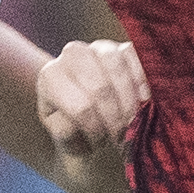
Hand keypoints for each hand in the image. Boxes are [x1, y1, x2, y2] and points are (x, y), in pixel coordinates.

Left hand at [34, 38, 145, 192]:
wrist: (95, 128)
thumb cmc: (78, 135)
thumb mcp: (67, 141)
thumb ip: (66, 133)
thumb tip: (75, 122)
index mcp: (50, 78)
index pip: (79, 105)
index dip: (95, 128)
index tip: (100, 144)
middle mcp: (71, 55)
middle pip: (99, 86)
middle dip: (114, 117)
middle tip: (119, 137)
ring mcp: (99, 48)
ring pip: (117, 66)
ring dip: (129, 102)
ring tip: (130, 122)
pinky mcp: (123, 48)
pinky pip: (135, 57)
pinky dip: (142, 82)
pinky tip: (143, 102)